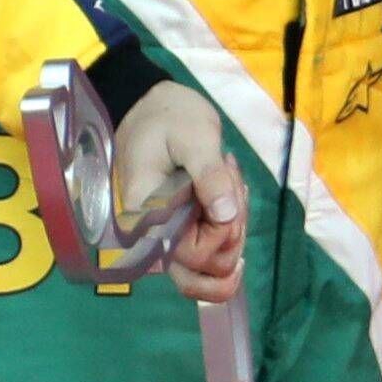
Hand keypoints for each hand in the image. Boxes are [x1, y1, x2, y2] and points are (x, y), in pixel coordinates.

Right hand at [113, 80, 248, 304]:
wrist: (156, 107)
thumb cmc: (170, 117)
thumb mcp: (195, 137)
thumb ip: (210, 175)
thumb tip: (226, 216)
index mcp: (147, 218)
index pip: (191, 255)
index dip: (222, 231)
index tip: (228, 184)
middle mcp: (153, 237)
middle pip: (201, 274)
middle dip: (232, 233)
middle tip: (233, 184)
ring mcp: (169, 236)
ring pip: (210, 265)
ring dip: (234, 227)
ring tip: (229, 180)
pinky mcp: (182, 229)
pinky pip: (212, 246)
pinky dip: (231, 225)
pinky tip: (231, 190)